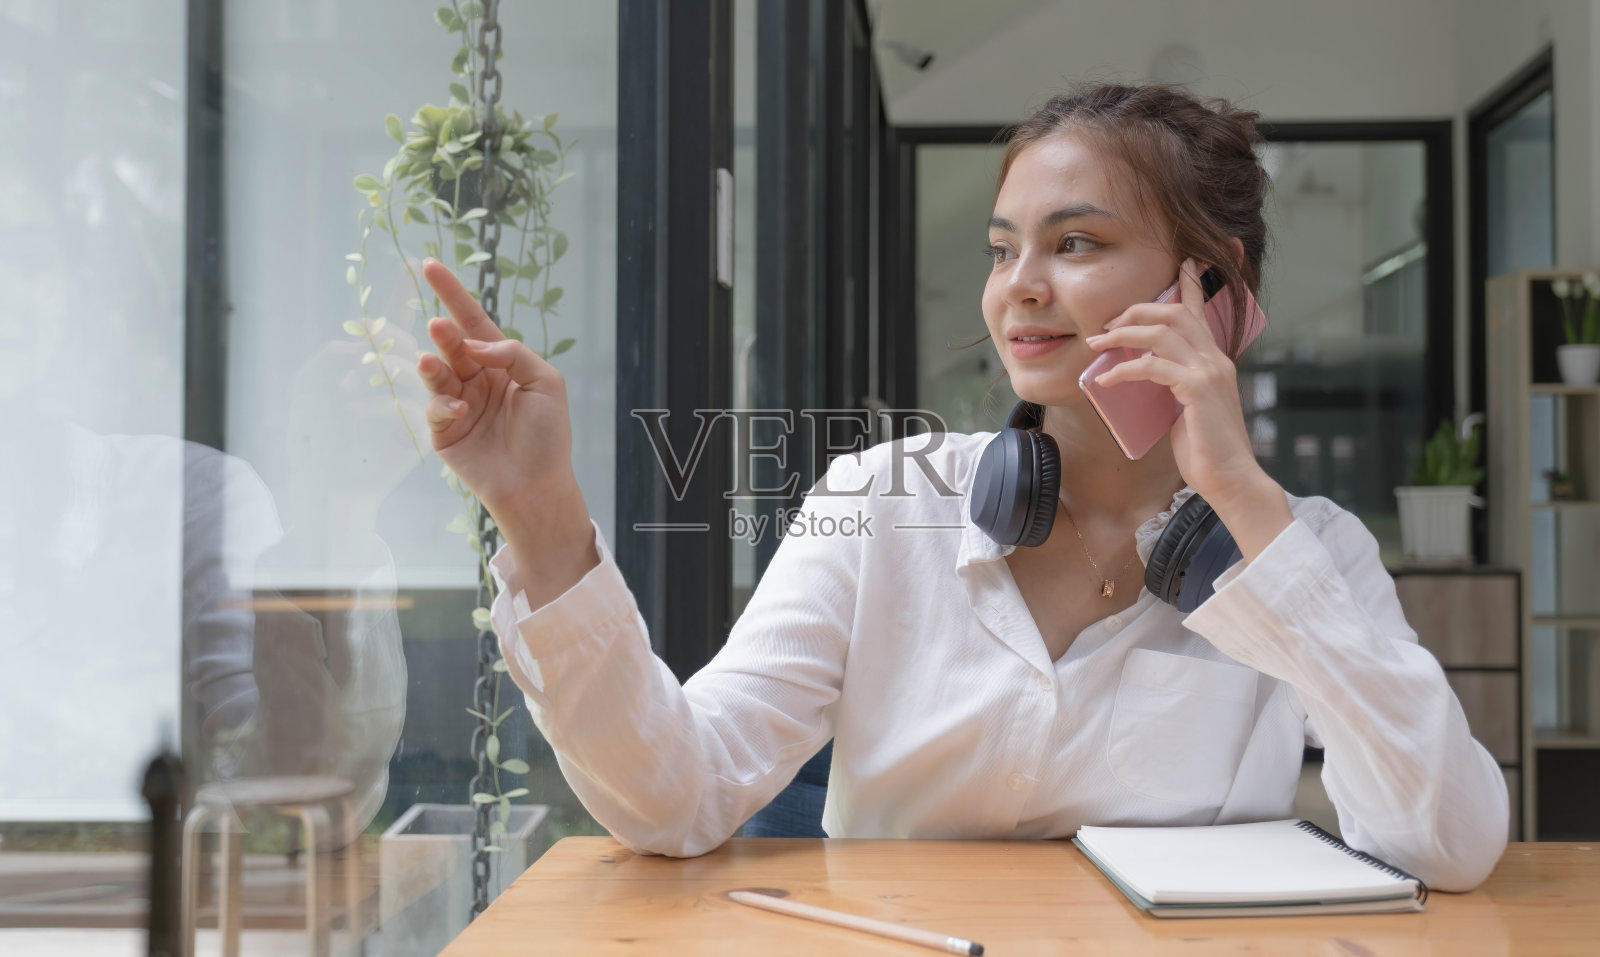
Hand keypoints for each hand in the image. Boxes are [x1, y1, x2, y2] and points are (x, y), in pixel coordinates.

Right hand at [417, 259, 576, 516]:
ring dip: (433, 364)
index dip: (454, 295)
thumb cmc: (548, 437)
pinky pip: (436, 407)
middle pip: (453, 344)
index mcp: (502, 364)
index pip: (474, 323)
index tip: (430, 266)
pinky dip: (443, 404)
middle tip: (440, 327)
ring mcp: (458, 404)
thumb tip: (475, 344)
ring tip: (432, 360)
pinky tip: (459, 409)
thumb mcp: (546, 383)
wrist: (537, 486)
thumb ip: (514, 354)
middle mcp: (477, 380)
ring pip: (438, 373)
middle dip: (445, 334)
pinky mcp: (444, 432)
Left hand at [1083, 258, 1266, 506]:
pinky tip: (1105, 380)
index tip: (1183, 261)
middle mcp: (1215, 359)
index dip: (1191, 284)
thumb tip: (1148, 376)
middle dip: (1136, 311)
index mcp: (1214, 361)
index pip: (1200, 313)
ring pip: (1162, 333)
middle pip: (1174, 313)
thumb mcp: (1189, 409)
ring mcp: (1208, 372)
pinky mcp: (1196, 390)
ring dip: (1124, 334)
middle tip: (1106, 324)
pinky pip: (1153, 367)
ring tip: (1097, 343)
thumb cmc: (1207, 449)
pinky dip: (1124, 369)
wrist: (1231, 479)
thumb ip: (1175, 386)